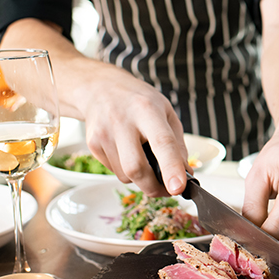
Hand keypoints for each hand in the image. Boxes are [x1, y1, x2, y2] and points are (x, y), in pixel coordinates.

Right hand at [1, 18, 190, 196]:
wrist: (100, 88)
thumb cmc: (139, 101)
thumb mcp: (167, 113)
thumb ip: (178, 145)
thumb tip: (185, 175)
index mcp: (147, 110)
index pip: (162, 143)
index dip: (171, 168)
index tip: (178, 189)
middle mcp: (122, 121)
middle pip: (136, 168)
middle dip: (154, 187)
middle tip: (168, 189)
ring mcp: (103, 134)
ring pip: (125, 175)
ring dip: (141, 179)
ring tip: (147, 161)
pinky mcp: (92, 145)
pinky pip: (114, 172)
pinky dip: (127, 172)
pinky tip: (129, 153)